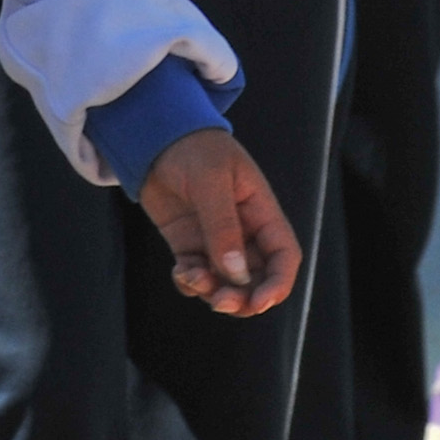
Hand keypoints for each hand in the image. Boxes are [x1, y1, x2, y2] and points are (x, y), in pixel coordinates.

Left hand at [136, 128, 297, 314]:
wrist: (155, 138)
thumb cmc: (193, 148)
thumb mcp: (210, 180)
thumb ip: (222, 226)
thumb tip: (235, 273)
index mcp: (262, 212)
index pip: (283, 256)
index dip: (278, 284)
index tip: (259, 302)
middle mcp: (244, 232)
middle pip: (256, 279)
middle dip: (243, 298)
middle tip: (221, 301)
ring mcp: (215, 241)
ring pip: (226, 283)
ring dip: (213, 293)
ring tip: (192, 277)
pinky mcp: (189, 245)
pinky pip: (197, 276)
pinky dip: (190, 283)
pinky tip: (180, 271)